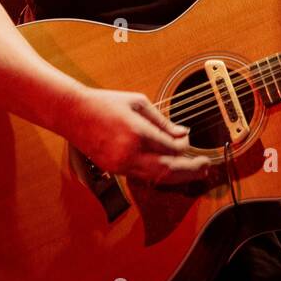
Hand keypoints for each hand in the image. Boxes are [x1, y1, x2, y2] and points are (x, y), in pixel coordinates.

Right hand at [73, 88, 212, 185]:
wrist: (73, 114)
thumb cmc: (106, 103)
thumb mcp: (138, 103)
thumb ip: (162, 121)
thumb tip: (184, 134)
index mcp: (137, 132)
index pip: (171, 148)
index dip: (186, 148)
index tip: (192, 143)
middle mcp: (129, 152)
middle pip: (168, 169)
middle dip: (191, 170)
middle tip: (206, 167)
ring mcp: (121, 165)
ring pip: (157, 178)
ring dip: (179, 177)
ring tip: (195, 173)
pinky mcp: (115, 170)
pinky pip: (144, 177)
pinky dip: (161, 176)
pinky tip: (171, 172)